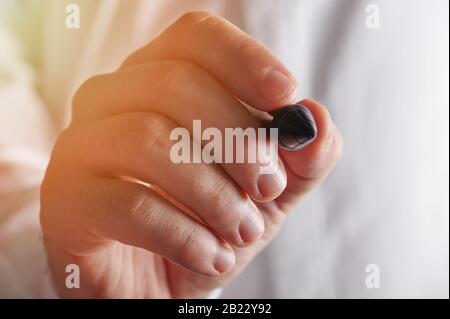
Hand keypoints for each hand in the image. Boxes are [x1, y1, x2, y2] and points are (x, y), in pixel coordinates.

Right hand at [40, 12, 342, 297]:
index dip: (243, 59)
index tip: (284, 96)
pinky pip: (127, 201)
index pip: (195, 38)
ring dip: (212, 193)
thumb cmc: (210, 222)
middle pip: (174, 84)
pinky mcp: (64, 199)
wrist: (160, 281)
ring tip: (241, 231)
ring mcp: (80, 146)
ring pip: (148, 137)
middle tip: (268, 189)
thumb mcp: (269, 191)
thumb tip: (315, 121)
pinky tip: (210, 256)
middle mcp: (111, 101)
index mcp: (158, 81)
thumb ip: (301, 157)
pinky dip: (183, 234)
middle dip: (237, 140)